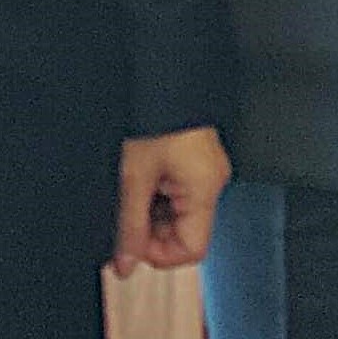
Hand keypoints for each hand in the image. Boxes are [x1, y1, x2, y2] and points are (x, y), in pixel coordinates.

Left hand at [111, 125, 230, 275]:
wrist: (163, 73)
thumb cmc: (153, 113)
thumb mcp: (133, 176)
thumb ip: (130, 226)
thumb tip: (125, 265)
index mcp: (205, 187)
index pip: (192, 250)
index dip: (158, 254)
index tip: (133, 240)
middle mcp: (212, 181)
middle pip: (185, 232)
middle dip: (151, 229)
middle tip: (126, 208)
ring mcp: (206, 170)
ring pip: (179, 213)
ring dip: (152, 209)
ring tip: (133, 182)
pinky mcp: (197, 159)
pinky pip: (178, 192)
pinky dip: (157, 191)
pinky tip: (142, 172)